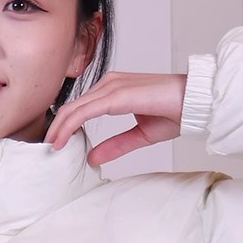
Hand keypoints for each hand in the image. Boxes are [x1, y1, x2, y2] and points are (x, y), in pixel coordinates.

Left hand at [45, 71, 186, 165]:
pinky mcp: (117, 95)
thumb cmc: (176, 113)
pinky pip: (85, 111)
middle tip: (46, 147)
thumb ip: (115, 145)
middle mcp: (110, 84)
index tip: (55, 143)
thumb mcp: (139, 135)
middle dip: (56, 128)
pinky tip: (61, 140)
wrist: (196, 103)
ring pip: (75, 108)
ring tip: (51, 146)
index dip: (65, 125)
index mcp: (115, 89)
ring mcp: (113, 86)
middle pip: (73, 106)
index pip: (81, 107)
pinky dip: (69, 126)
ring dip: (59, 128)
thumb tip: (92, 158)